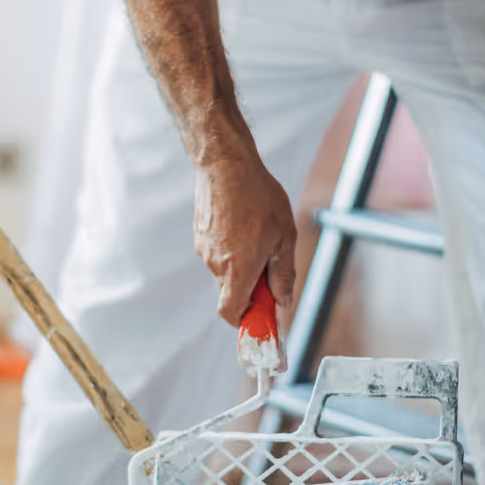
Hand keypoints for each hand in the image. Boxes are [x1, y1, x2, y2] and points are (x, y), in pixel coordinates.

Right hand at [194, 152, 297, 325]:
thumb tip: (283, 300)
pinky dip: (231, 246)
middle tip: (270, 263)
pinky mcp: (200, 234)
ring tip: (258, 232)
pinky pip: (218, 250)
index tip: (261, 315)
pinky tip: (243, 222)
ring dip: (242, 262)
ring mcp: (204, 248)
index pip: (230, 313)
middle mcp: (216, 264)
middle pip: (232, 290)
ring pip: (225, 269)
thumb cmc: (258, 198)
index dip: (245, 320)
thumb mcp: (284, 237)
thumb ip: (283, 274)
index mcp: (237, 270)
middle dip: (250, 285)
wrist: (226, 164)